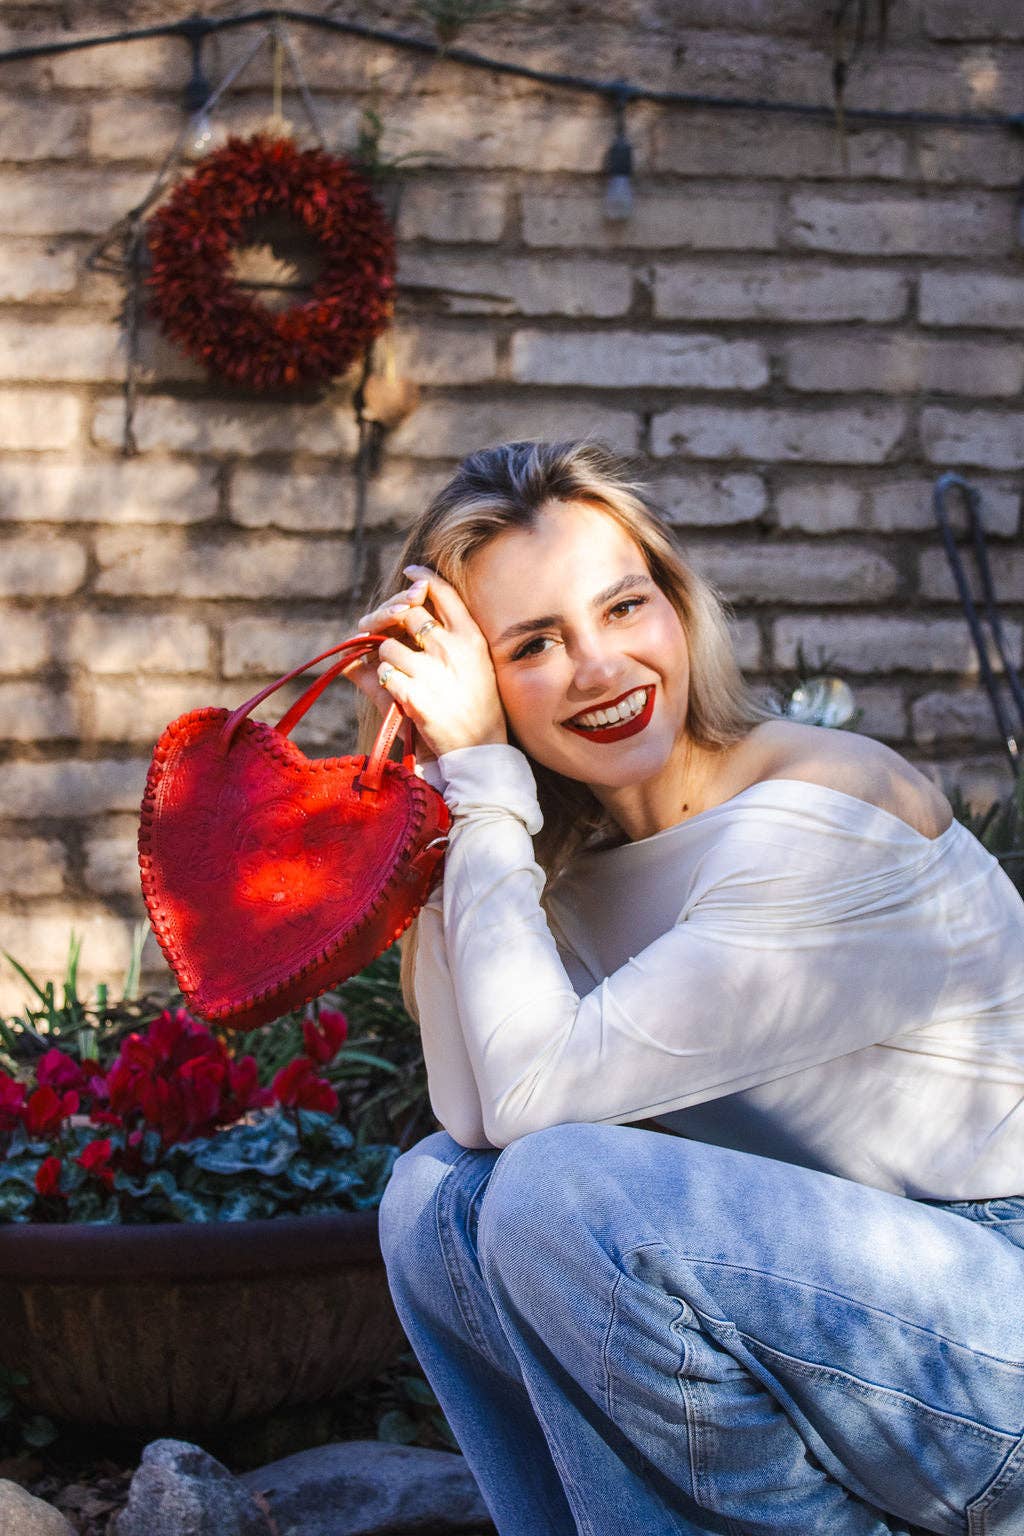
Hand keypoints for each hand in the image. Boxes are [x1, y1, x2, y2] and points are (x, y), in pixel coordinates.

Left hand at [348, 565, 507, 758]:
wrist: (481, 747)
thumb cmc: (478, 703)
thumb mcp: (477, 662)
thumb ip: (452, 634)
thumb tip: (416, 605)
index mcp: (470, 637)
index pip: (444, 592)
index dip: (423, 578)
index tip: (411, 573)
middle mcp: (452, 649)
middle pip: (408, 614)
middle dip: (390, 619)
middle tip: (378, 627)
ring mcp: (432, 672)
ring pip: (388, 646)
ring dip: (387, 658)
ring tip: (402, 674)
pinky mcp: (415, 695)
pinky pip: (385, 674)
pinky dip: (387, 680)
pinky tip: (400, 690)